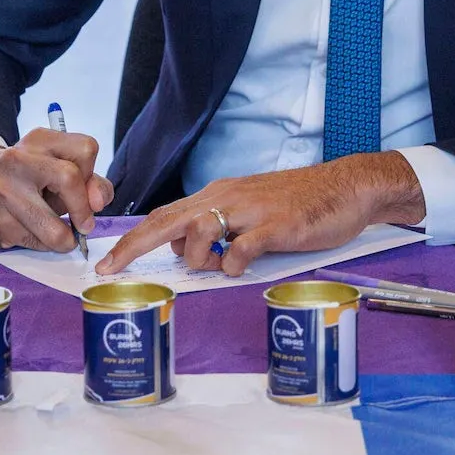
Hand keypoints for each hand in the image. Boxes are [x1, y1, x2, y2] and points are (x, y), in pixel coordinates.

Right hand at [0, 129, 113, 251]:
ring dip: (64, 239)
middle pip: (69, 177)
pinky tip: (33, 234)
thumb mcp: (59, 172)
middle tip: (83, 225)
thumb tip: (98, 202)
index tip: (86, 193)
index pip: (86, 149)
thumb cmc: (29, 182)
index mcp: (39, 140)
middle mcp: (18, 158)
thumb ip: (91, 183)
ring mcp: (3, 189)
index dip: (92, 176)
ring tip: (61, 237)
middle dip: (82, 210)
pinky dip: (42, 245)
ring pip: (54, 227)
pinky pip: (34, 243)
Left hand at [94, 152, 425, 277]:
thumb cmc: (300, 202)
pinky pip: (242, 249)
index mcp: (218, 195)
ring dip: (200, 258)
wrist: (348, 186)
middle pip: (168, 221)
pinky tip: (244, 264)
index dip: (132, 239)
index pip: (164, 216)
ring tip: (225, 262)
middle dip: (133, 246)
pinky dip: (234, 263)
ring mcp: (252, 211)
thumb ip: (217, 227)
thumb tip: (186, 250)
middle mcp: (227, 197)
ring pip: (199, 233)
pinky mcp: (278, 226)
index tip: (106, 261)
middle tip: (109, 269)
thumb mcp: (249, 211)